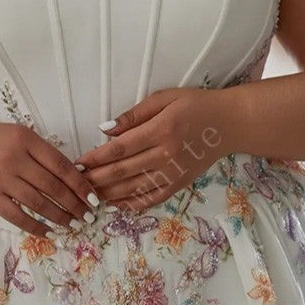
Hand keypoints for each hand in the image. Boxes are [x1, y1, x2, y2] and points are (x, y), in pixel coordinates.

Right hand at [0, 120, 100, 236]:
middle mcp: (14, 159)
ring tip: (73, 225)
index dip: (80, 184)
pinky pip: (17, 216)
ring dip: (59, 217)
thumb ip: (43, 153)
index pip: (61, 166)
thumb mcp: (18, 136)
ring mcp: (0, 179)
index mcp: (26, 140)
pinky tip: (49, 233)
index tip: (94, 198)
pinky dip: (36, 227)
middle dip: (74, 204)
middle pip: (52, 187)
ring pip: (38, 203)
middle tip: (88, 216)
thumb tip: (75, 177)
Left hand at [73, 87, 231, 211]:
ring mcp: (173, 173)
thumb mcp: (164, 98)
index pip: (120, 148)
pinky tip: (116, 205)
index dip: (96, 158)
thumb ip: (134, 115)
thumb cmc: (195, 105)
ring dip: (109, 194)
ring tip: (89, 196)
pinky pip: (152, 198)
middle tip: (76, 183)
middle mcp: (166, 155)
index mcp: (161, 130)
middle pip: (123, 172)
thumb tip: (105, 129)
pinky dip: (133, 204)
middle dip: (96, 179)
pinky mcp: (179, 184)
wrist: (229, 124)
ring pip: (134, 189)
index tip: (78, 163)